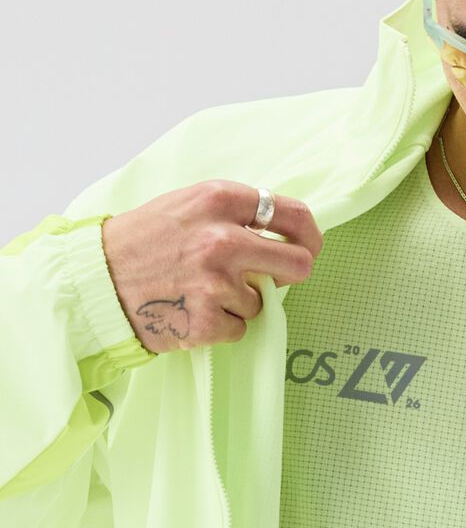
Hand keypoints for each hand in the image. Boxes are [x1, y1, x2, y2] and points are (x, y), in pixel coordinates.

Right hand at [102, 180, 323, 353]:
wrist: (93, 282)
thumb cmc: (142, 241)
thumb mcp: (188, 206)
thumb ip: (235, 213)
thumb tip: (285, 233)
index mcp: (219, 199)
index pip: (294, 214)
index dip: (310, 235)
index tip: (308, 246)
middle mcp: (223, 238)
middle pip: (299, 264)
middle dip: (290, 274)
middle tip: (270, 278)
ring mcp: (216, 283)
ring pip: (262, 301)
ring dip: (239, 301)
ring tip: (199, 291)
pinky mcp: (207, 321)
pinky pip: (240, 328)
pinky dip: (220, 325)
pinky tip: (190, 311)